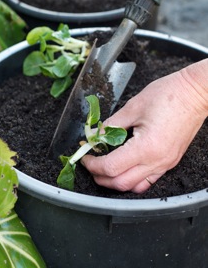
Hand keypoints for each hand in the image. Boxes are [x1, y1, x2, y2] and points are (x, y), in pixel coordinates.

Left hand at [82, 61, 207, 192]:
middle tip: (90, 163)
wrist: (195, 94)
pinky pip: (148, 180)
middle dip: (100, 176)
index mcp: (146, 147)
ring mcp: (165, 164)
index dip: (92, 164)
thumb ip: (111, 124)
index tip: (85, 156)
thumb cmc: (169, 95)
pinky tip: (125, 168)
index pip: (111, 167)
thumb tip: (96, 135)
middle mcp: (157, 161)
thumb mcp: (133, 107)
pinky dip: (132, 179)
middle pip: (120, 183)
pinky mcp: (170, 161)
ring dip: (115, 181)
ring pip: (134, 186)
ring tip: (105, 168)